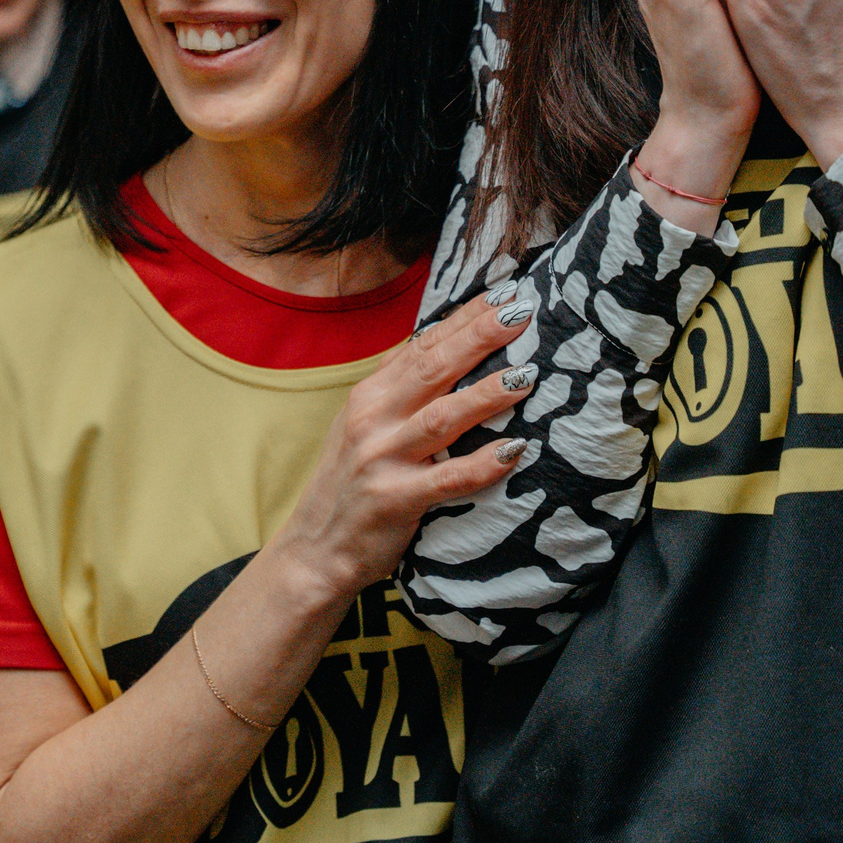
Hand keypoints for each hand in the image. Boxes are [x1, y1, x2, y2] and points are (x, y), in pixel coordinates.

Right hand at [268, 291, 538, 608]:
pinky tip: (515, 451)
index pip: (424, 345)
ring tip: (527, 376)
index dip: (465, 318)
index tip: (505, 294)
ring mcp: (383, 458)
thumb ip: (399, 388)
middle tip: (522, 313)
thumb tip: (445, 345)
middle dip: (480, 337)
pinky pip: (448, 479)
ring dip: (486, 394)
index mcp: (370, 394)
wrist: (315, 547)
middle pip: (434, 368)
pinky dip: (482, 464)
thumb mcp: (364, 423)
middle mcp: (374, 417)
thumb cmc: (352, 482)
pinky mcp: (395, 499)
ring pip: (442, 417)